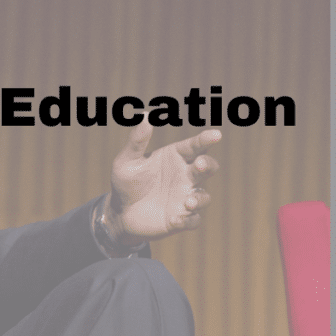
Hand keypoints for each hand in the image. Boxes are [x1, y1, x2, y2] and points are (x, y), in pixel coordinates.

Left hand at [106, 113, 221, 244]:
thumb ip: (137, 140)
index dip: (206, 139)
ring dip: (199, 198)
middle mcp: (185, 175)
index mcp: (175, 157)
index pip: (195, 146)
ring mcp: (185, 197)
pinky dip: (188, 219)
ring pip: (204, 196)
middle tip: (200, 165)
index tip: (215, 135)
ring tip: (188, 201)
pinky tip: (176, 219)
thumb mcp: (127, 160)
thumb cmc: (126, 181)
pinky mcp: (182, 218)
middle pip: (208, 167)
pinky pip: (193, 220)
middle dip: (208, 165)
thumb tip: (145, 115)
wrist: (120, 212)